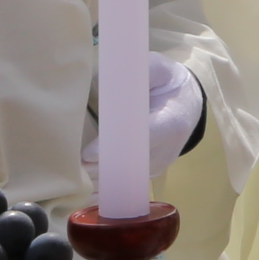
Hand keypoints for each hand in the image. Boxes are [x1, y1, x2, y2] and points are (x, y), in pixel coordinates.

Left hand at [82, 54, 209, 176]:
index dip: (117, 146)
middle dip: (99, 168)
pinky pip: (126, 184)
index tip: (88, 154)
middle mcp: (167, 149)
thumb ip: (139, 71)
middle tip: (70, 168)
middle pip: (129, 165)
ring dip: (98, 182)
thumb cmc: (168, 83)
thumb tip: (105, 78)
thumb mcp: (158, 68)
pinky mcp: (150, 173)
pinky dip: (105, 188)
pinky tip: (83, 191)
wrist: (188, 104)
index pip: (144, 138)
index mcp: (172, 120)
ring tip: (71, 180)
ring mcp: (159, 164)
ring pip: (125, 179)